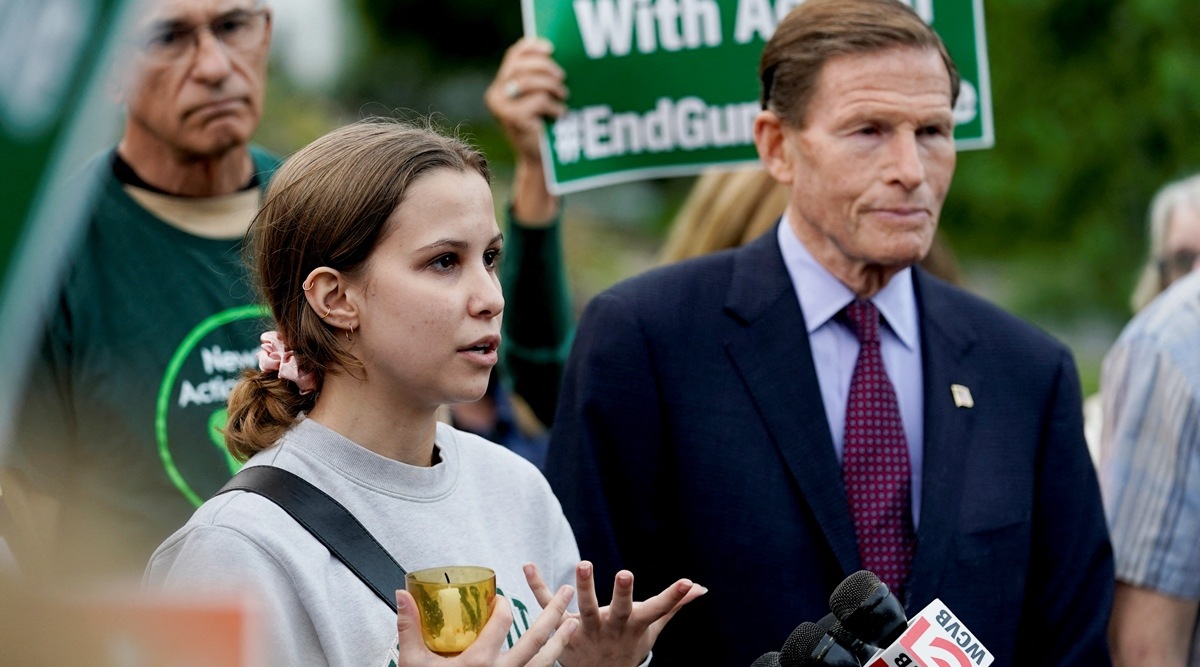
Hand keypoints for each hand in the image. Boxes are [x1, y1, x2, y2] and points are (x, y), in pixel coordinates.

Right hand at [394, 586, 579, 665]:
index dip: (503, 604)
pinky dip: (550, 666)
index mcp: (478, 661)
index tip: (501, 599)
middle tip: (565, 592)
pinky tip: (557, 656)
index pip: (501, 621)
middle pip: (535, 639)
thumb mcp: (414, 662)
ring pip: (545, 662)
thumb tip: (401, 594)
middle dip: (553, 613)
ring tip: (573, 621)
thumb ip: (409, 627)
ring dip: (561, 640)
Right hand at [484, 38, 566, 224]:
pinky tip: (560, 114)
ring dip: (552, 87)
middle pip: (521, 65)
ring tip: (563, 96)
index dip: (532, 47)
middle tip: (563, 78)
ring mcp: (501, 107)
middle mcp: (496, 94)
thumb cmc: (543, 127)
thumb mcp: (538, 98)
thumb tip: (554, 53)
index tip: (552, 48)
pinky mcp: (512, 119)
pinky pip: (537, 100)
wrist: (539, 160)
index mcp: (501, 85)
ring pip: (529, 81)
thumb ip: (538, 78)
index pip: (514, 55)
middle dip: (546, 67)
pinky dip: (553, 106)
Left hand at [524, 561, 706, 666]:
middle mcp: (610, 628)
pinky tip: (528, 565)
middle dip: (622, 594)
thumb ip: (672, 605)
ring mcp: (585, 630)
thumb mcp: (651, 629)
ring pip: (583, 609)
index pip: (657, 609)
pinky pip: (546, 606)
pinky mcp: (561, 629)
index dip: (673, 596)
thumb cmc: (627, 645)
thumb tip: (701, 587)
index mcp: (633, 625)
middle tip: (626, 573)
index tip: (687, 582)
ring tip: (583, 563)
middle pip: (616, 610)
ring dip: (582, 588)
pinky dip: (537, 586)